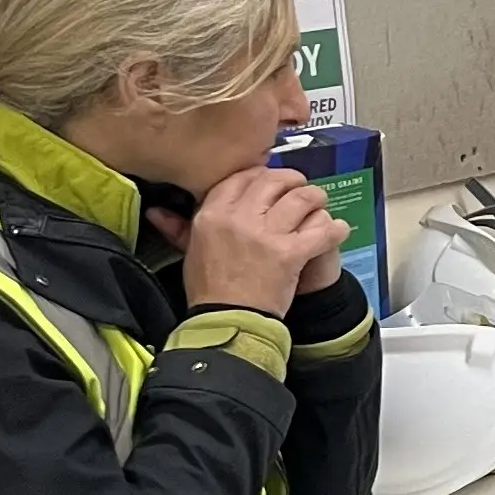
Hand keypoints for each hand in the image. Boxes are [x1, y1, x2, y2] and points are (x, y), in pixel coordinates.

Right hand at [157, 168, 345, 318]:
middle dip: (294, 181)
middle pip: (274, 182)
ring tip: (321, 205)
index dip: (263, 175)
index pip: (243, 178)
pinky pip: (320, 230)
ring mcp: (266, 234)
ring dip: (317, 199)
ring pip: (302, 199)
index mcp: (212, 213)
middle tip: (302, 189)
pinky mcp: (290, 252)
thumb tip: (155, 211)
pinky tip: (339, 229)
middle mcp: (238, 217)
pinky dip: (334, 228)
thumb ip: (178, 227)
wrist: (227, 319)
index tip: (273, 180)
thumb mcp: (190, 251)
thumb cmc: (209, 287)